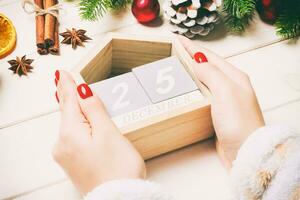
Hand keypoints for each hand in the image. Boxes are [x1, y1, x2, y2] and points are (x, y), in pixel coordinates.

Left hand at [52, 70, 145, 194]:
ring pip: (68, 124)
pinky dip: (73, 123)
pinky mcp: (73, 162)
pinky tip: (74, 119)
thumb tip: (82, 91)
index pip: (69, 101)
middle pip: (66, 112)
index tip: (63, 72)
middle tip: (61, 78)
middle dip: (65, 94)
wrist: (119, 199)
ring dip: (69, 108)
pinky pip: (70, 136)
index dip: (68, 85)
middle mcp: (63, 144)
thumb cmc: (118, 169)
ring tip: (66, 93)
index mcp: (70, 133)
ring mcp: (66, 155)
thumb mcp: (108, 133)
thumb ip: (94, 110)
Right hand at [178, 36, 264, 168]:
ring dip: (190, 72)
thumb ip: (210, 73)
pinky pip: (202, 94)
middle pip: (207, 66)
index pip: (209, 56)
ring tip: (177, 67)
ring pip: (204, 80)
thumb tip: (196, 61)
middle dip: (191, 57)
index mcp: (234, 77)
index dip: (192, 47)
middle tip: (174, 51)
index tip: (178, 40)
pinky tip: (185, 89)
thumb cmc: (239, 122)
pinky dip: (192, 88)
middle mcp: (230, 86)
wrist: (245, 152)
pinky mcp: (218, 112)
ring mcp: (224, 100)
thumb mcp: (225, 91)